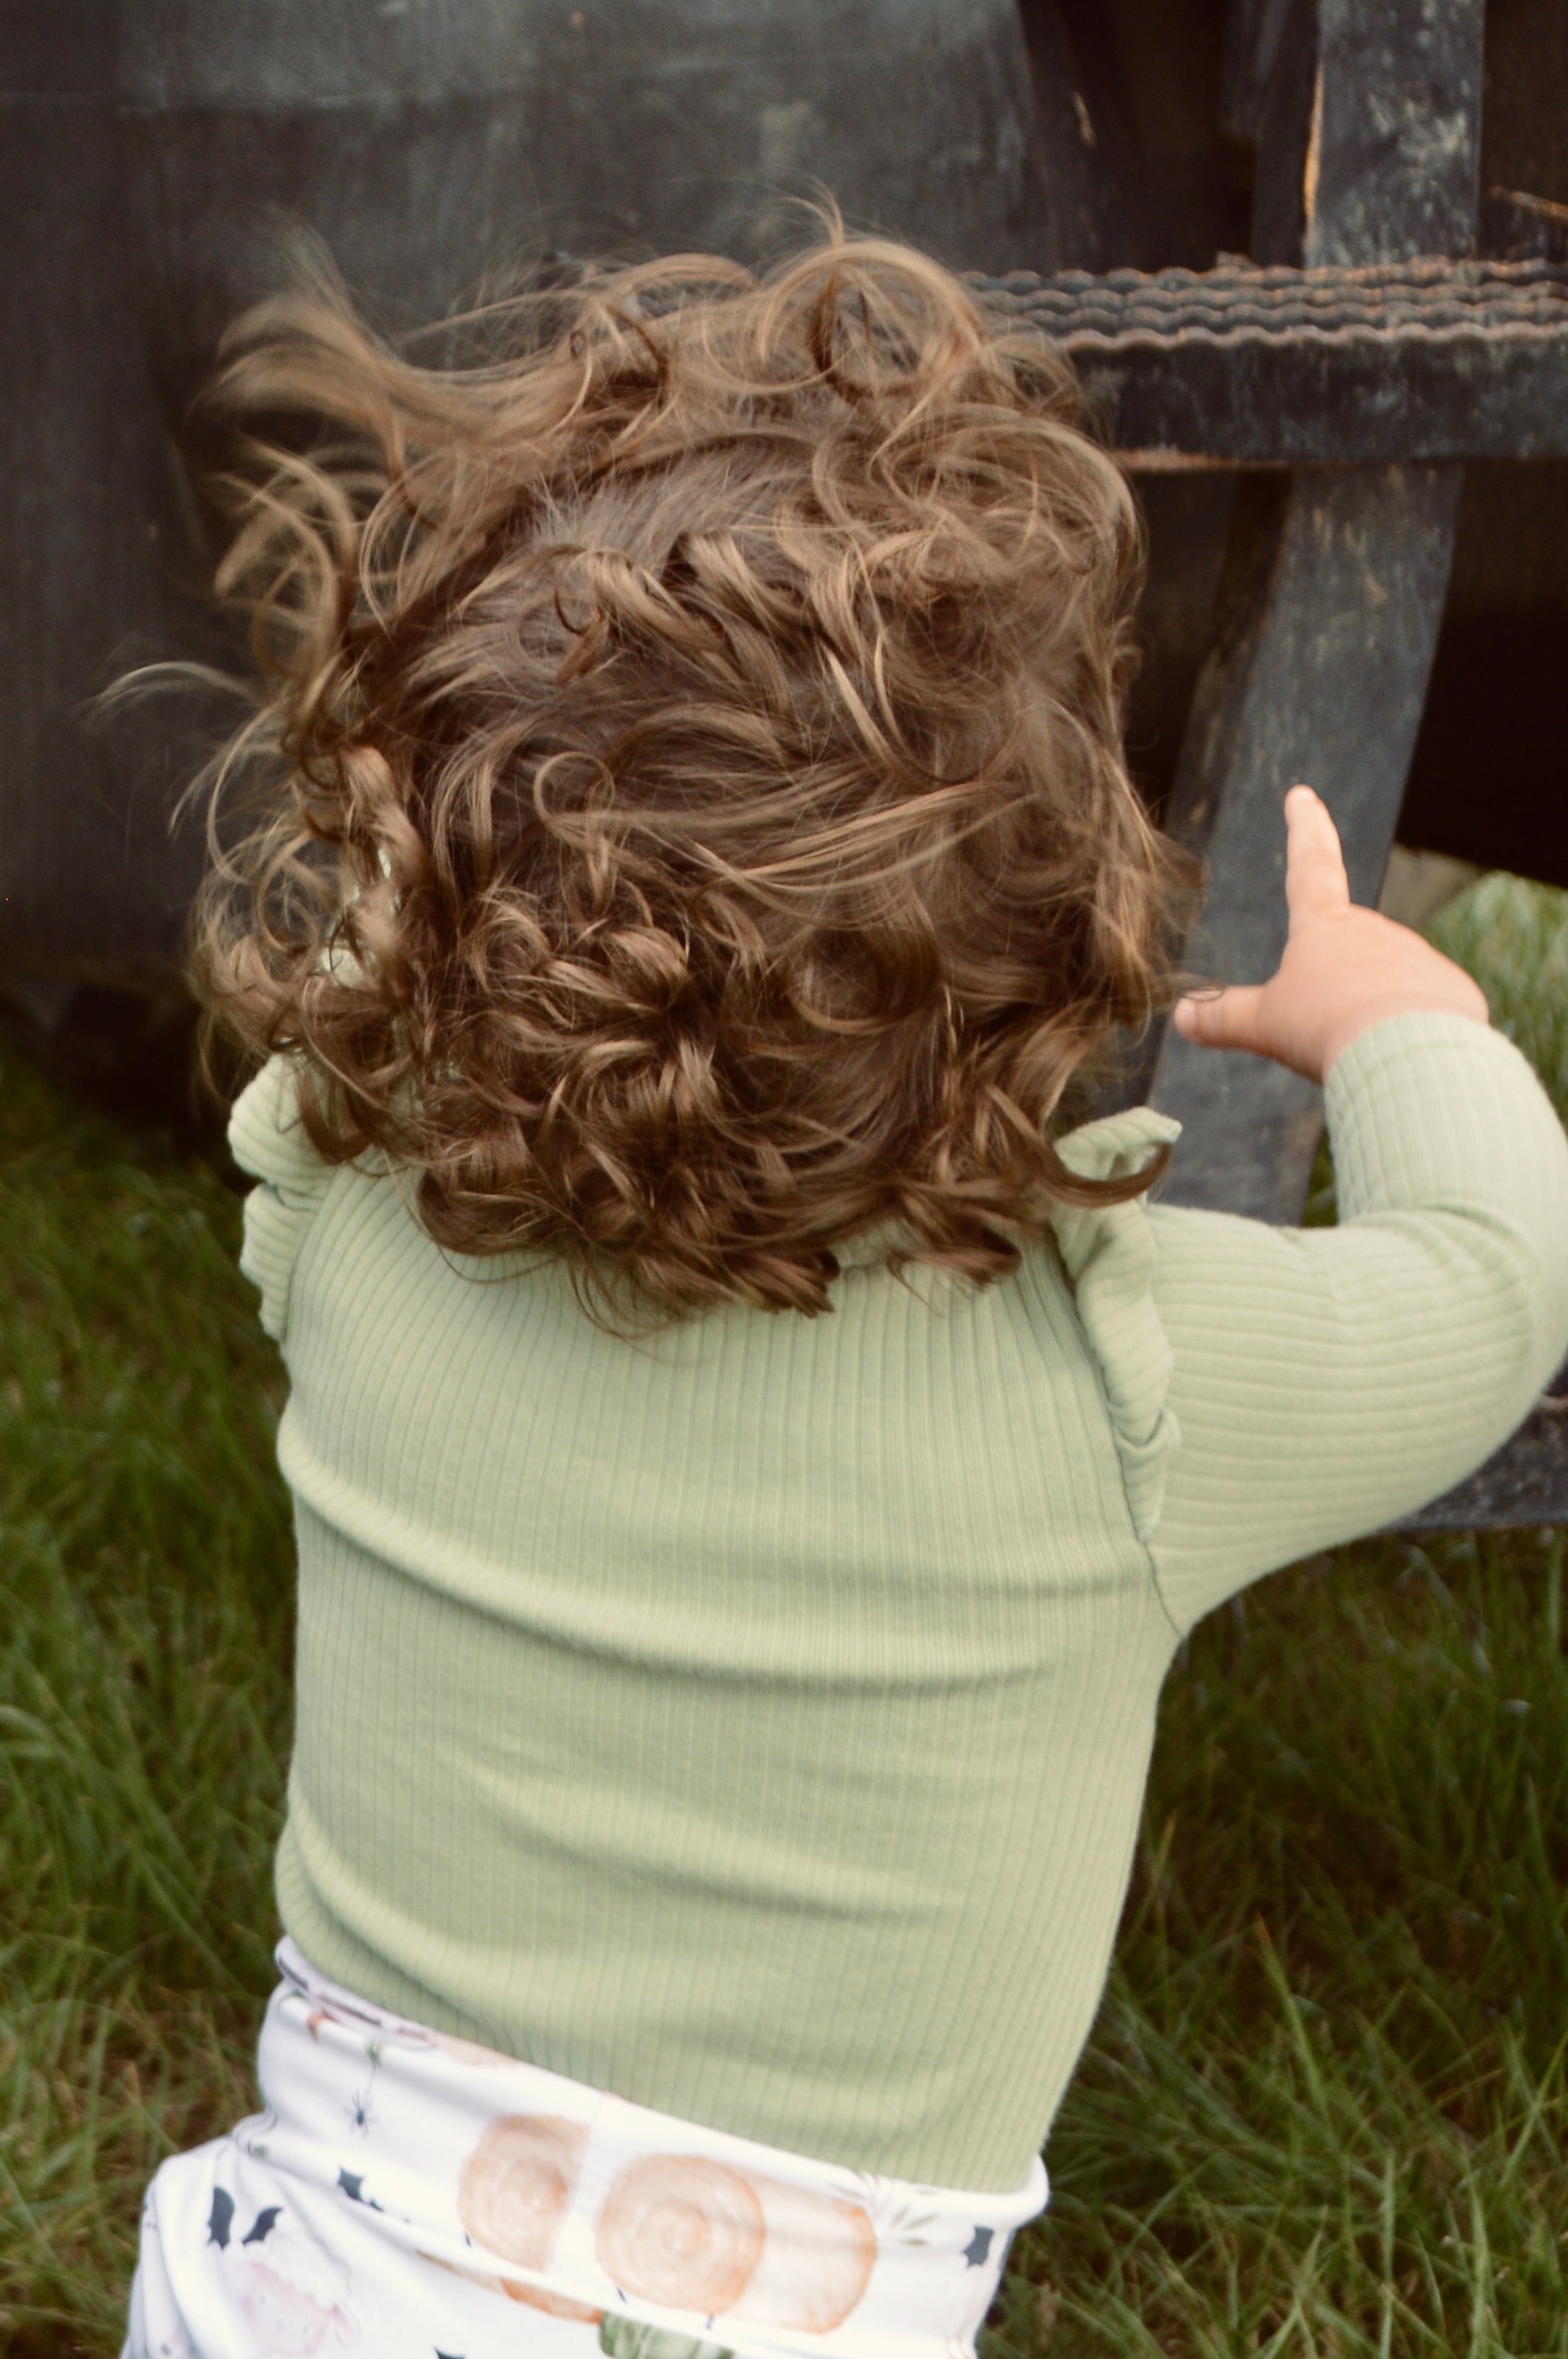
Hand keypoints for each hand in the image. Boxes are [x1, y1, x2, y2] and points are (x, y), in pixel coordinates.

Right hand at [1171, 786, 1489, 1083]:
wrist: (1406, 1054)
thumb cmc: (1326, 1029)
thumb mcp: (1263, 1025)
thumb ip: (1224, 1018)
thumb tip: (1181, 1016)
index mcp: (1323, 925)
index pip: (1310, 863)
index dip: (1304, 827)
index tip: (1302, 794)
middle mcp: (1374, 931)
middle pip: (1347, 953)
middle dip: (1337, 985)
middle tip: (1323, 1028)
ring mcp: (1418, 958)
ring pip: (1387, 985)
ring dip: (1371, 1013)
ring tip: (1359, 1050)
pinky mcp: (1453, 993)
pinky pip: (1426, 1013)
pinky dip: (1410, 1034)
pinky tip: (1400, 1057)